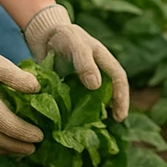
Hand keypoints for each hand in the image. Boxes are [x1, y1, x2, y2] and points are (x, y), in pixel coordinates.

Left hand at [24, 4, 129, 119]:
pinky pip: (76, 104)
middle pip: (110, 93)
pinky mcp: (69, 89)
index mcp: (104, 60)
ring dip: (96, 114)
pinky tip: (74, 126)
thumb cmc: (64, 36)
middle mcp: (97, 72)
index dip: (122, 97)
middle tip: (110, 128)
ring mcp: (83, 81)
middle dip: (112, 110)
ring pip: (94, 100)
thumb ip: (85, 62)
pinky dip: (78, 115)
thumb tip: (96, 86)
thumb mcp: (76, 45)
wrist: (45, 36)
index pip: (119, 79)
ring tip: (94, 131)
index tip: (120, 116)